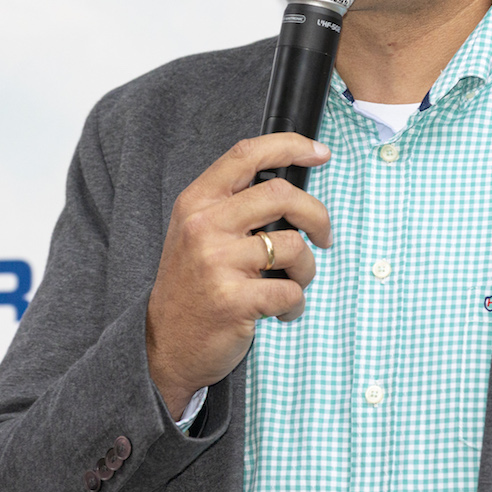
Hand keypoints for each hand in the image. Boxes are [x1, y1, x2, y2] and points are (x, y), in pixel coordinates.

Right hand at [145, 134, 331, 418]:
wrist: (167, 345)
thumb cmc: (193, 285)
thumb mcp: (198, 233)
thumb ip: (233, 206)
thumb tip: (291, 187)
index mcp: (197, 202)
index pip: (246, 154)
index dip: (289, 145)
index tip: (319, 151)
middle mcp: (204, 226)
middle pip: (281, 194)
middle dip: (317, 215)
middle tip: (324, 235)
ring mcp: (217, 263)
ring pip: (294, 246)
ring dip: (307, 268)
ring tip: (294, 283)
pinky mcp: (233, 300)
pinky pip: (290, 291)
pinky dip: (296, 304)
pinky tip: (282, 312)